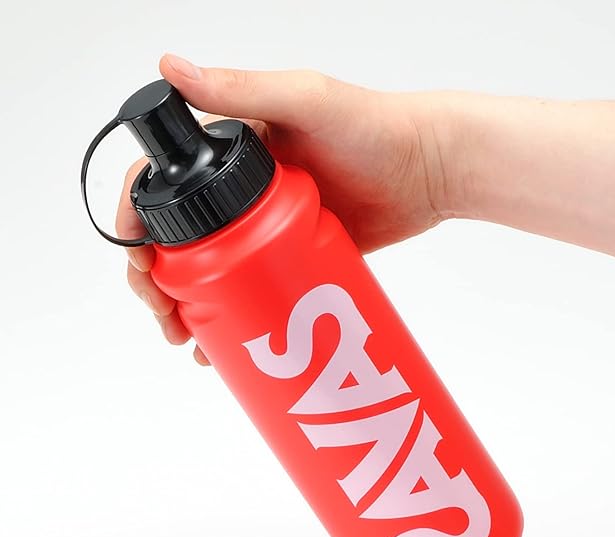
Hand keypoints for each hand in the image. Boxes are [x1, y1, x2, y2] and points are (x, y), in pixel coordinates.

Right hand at [116, 54, 457, 364]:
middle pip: (179, 239)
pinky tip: (220, 344)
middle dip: (158, 279)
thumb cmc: (376, 127)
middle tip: (164, 315)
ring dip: (187, 306)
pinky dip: (231, 317)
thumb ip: (244, 90)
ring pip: (210, 272)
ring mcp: (268, 230)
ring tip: (186, 339)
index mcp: (232, 154)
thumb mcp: (307, 102)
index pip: (164, 186)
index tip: (140, 262)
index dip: (137, 222)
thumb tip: (169, 68)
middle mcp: (242, 193)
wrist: (431, 170)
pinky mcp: (295, 258)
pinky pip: (253, 290)